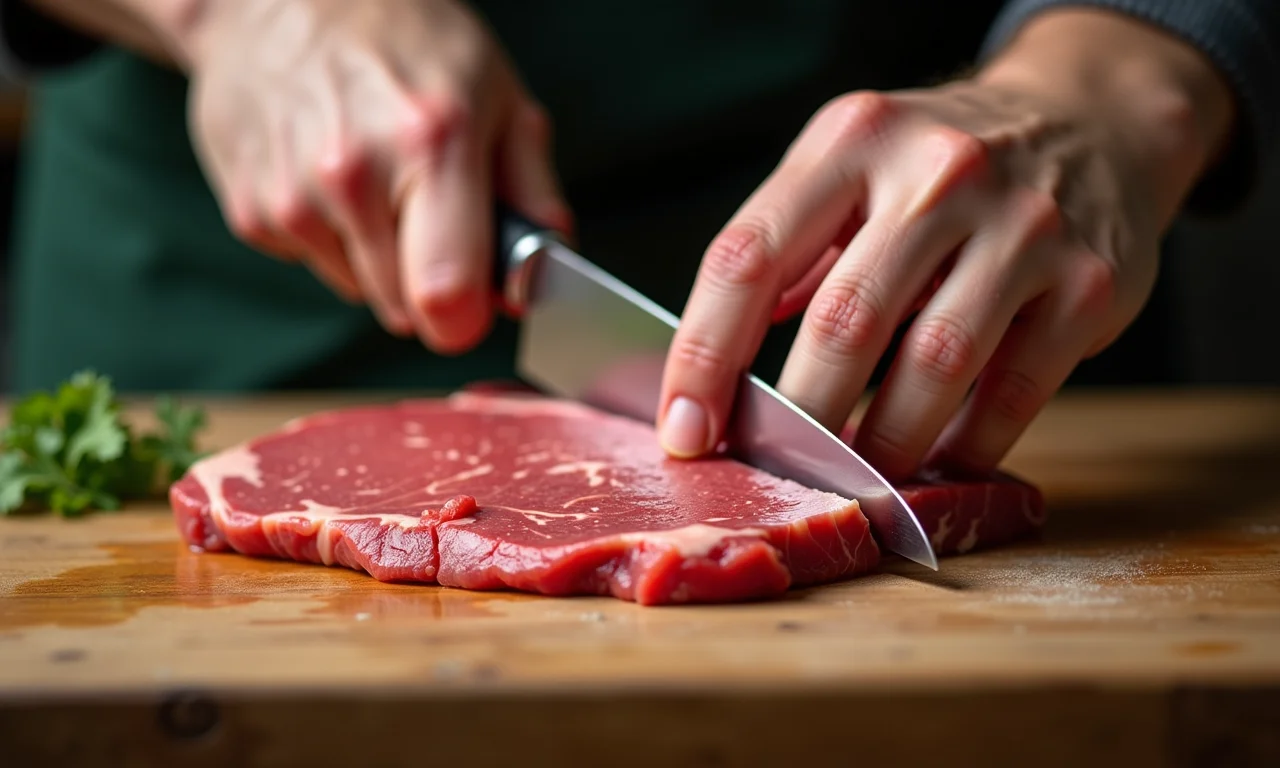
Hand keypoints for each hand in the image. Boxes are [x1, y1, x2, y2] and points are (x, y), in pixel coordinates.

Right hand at [185, 0, 571, 350]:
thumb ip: (533, 191)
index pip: (446, 293)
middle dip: (427, 282)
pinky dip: (330, 237)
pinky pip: (313, 264)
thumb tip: (545, 273)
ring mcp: (294, 195)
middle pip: (405, 308)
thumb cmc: (402, 40)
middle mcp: (355, 173)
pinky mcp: (250, 211)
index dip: (468, 317)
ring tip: (375, 180)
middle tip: (427, 212)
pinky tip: (327, 177)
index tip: (473, 303)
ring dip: (378, 258)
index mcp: (431, 141)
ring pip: (360, 291)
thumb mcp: (496, 93)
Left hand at [657, 9, 1232, 479]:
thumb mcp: (851, 166)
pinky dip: (967, 445)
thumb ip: (788, 252)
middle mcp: (938, 172)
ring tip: (855, 480)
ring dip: (883, 443)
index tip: (684, 431)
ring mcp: (1024, 225)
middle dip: (798, 419)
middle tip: (776, 470)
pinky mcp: (1090, 282)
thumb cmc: (942, 166)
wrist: (1093, 120)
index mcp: (852, 141)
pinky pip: (1015, 390)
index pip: (748, 257)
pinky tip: (938, 464)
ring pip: (933, 363)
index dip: (704, 356)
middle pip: (843, 321)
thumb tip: (715, 370)